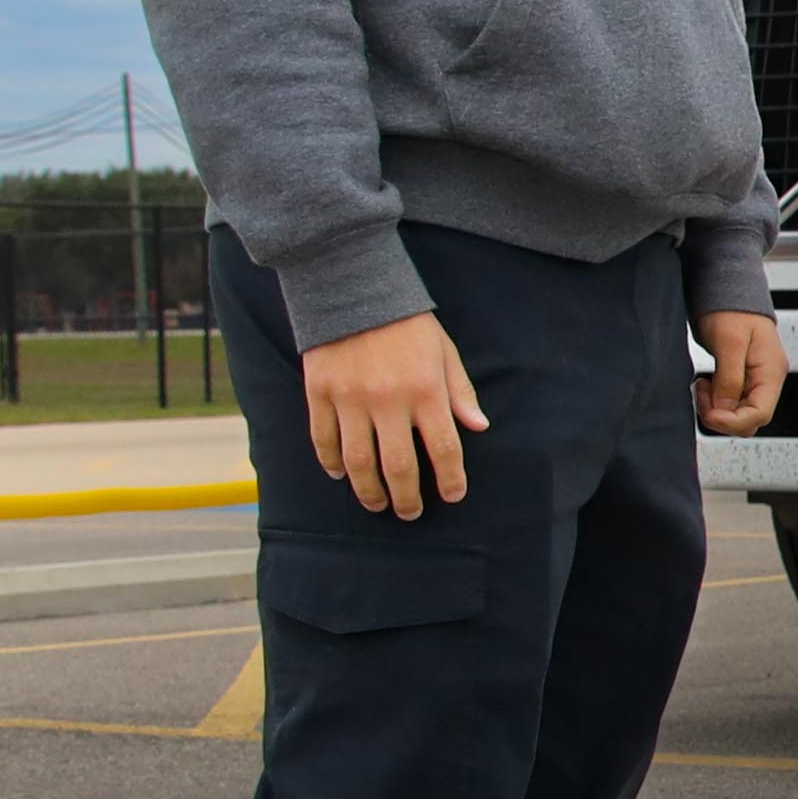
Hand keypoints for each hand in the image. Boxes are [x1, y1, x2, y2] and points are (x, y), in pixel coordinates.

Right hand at [302, 309, 486, 517]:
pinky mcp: (319, 392)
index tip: (452, 495)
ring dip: (368, 490)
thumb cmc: (405, 322)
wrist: (350, 285)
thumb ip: (459, 391)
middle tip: (409, 513)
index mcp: (425, 390)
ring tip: (377, 504)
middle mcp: (388, 400)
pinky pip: (323, 439)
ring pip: (358, 461)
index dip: (450, 479)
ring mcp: (349, 398)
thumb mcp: (443, 350)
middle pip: (398, 466)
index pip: (444, 449)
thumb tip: (478, 427)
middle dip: (407, 497)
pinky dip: (331, 462)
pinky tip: (341, 475)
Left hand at [695, 308, 785, 436]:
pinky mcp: (742, 378)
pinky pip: (732, 401)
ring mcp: (755, 380)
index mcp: (771, 371)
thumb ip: (729, 379)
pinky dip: (716, 400)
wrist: (728, 290)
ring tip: (701, 387)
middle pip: (750, 419)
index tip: (709, 411)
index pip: (759, 414)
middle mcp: (767, 379)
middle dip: (722, 415)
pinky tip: (705, 385)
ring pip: (739, 413)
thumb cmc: (732, 309)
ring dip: (717, 408)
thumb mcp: (729, 342)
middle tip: (701, 394)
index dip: (732, 421)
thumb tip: (724, 408)